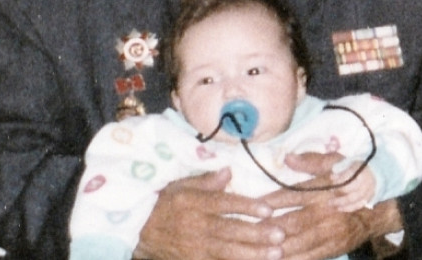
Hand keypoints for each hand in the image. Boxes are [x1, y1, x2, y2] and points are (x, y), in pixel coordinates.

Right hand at [134, 167, 285, 259]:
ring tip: (276, 253)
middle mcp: (195, 226)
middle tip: (280, 234)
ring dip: (254, 253)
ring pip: (229, 252)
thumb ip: (205, 180)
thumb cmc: (164, 204)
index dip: (247, 207)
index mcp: (193, 203)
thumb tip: (229, 171)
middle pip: (230, 231)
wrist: (140, 233)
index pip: (224, 204)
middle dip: (257, 234)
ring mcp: (196, 249)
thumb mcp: (180, 185)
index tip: (268, 209)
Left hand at [263, 152, 402, 259]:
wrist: (379, 204)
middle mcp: (327, 212)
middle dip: (271, 229)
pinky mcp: (335, 247)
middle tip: (250, 231)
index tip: (255, 205)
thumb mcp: (334, 162)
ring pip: (301, 242)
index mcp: (324, 189)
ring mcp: (331, 233)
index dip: (273, 201)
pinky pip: (312, 256)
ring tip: (259, 249)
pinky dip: (295, 259)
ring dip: (279, 248)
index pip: (294, 195)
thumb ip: (310, 161)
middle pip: (295, 222)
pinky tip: (279, 259)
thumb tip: (287, 158)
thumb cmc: (351, 178)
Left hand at [329, 164, 375, 211]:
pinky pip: (359, 205)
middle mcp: (364, 182)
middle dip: (338, 192)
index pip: (347, 177)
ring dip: (342, 203)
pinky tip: (340, 208)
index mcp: (360, 172)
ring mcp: (368, 192)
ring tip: (331, 204)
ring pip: (354, 200)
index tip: (331, 179)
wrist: (377, 172)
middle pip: (350, 190)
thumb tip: (332, 177)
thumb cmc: (360, 167)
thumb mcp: (352, 164)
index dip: (338, 179)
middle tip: (329, 194)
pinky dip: (349, 208)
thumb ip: (342, 170)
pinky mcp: (369, 198)